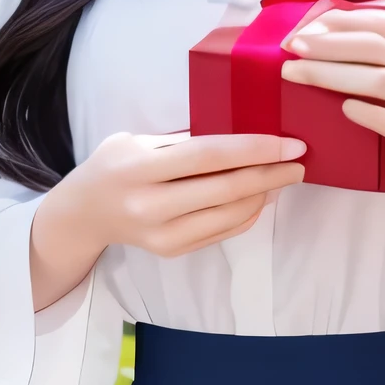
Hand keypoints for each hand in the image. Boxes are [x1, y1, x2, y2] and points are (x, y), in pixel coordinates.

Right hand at [30, 133, 304, 310]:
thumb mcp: (138, 141)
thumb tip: (244, 133)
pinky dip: (249, 213)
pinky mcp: (172, 251)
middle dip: (271, 174)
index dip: (254, 149)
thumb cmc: (114, 165)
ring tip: (285, 175)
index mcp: (139, 168)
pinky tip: (262, 195)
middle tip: (300, 161)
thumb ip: (183, 141)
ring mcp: (161, 234)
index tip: (289, 143)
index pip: (209, 156)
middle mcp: (149, 205)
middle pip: (226, 190)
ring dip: (265, 194)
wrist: (84, 214)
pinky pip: (223, 231)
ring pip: (230, 215)